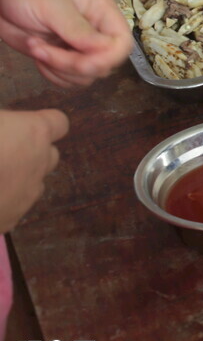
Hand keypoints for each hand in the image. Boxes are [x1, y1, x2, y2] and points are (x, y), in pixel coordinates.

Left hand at [0, 0, 132, 87]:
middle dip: (74, 65)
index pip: (122, 43)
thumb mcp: (52, 5)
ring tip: (35, 48)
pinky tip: (37, 56)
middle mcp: (96, 31)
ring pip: (87, 76)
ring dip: (60, 70)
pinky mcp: (63, 57)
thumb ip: (78, 29)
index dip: (107, 58)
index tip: (81, 62)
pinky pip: (70, 79)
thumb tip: (105, 49)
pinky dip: (53, 75)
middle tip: (44, 51)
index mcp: (102, 11)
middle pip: (105, 64)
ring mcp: (79, 46)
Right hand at [0, 108, 66, 232]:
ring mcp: (28, 193)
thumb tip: (2, 125)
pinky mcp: (11, 218)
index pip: (58, 122)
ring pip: (34, 183)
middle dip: (32, 153)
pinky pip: (14, 207)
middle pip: (49, 155)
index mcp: (34, 132)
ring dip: (18, 179)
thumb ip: (0, 121)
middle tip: (3, 152)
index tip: (26, 126)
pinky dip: (2, 203)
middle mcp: (40, 162)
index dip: (44, 123)